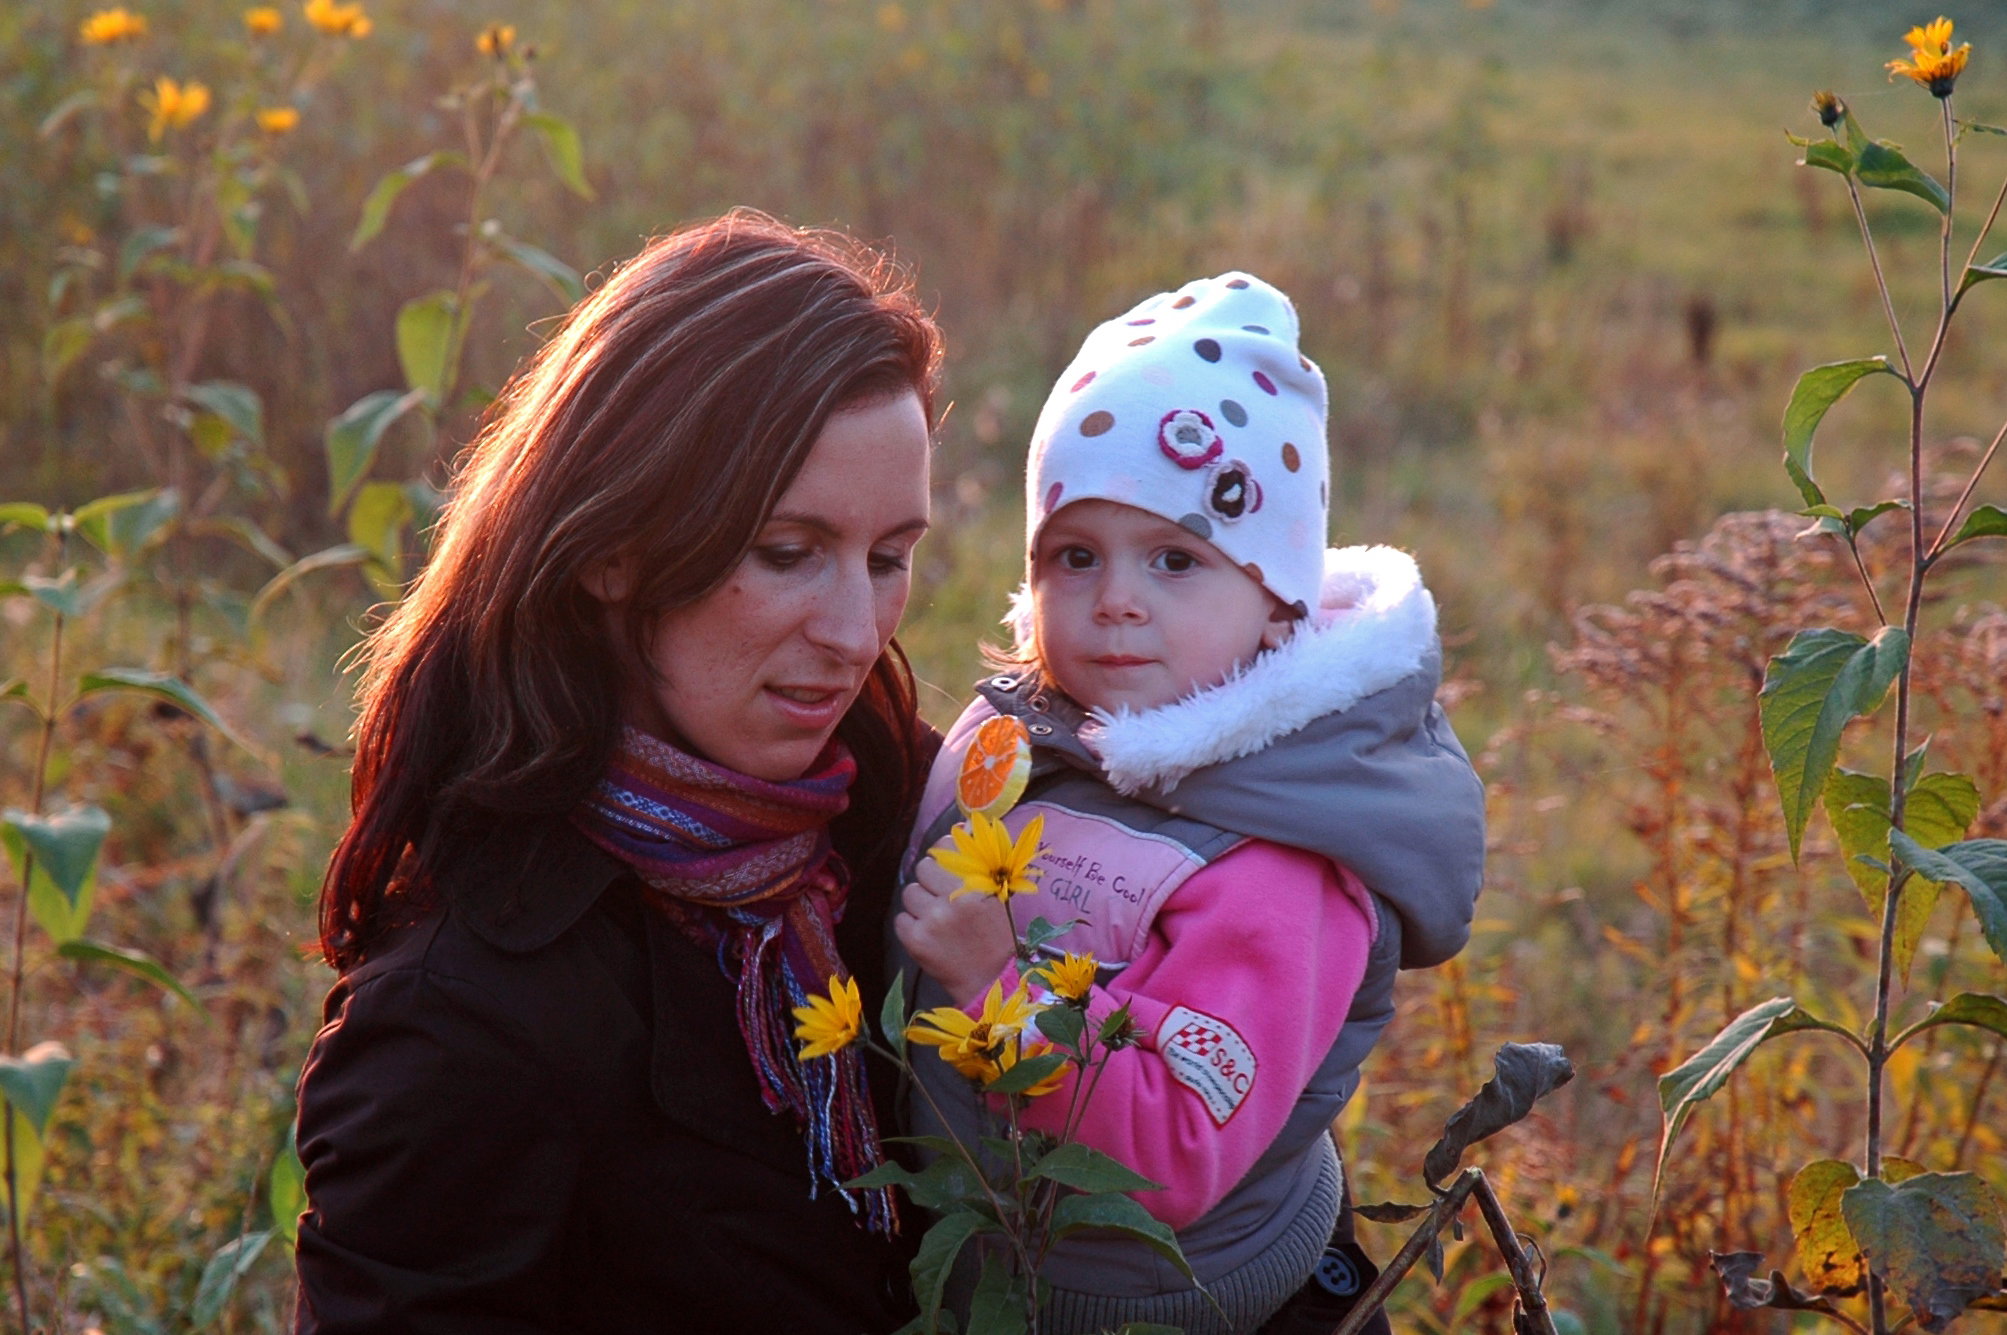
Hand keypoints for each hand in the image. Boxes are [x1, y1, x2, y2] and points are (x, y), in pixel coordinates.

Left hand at [893, 847, 1017, 1006]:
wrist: (992, 981)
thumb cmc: (996, 936)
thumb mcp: (995, 895)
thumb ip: (976, 863)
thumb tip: (961, 827)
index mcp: (976, 884)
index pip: (944, 848)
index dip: (943, 857)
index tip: (947, 869)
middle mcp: (953, 899)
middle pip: (923, 868)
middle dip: (930, 881)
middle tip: (941, 897)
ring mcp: (932, 920)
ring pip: (909, 893)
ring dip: (920, 904)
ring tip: (937, 919)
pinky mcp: (916, 941)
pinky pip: (900, 919)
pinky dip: (911, 926)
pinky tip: (929, 935)